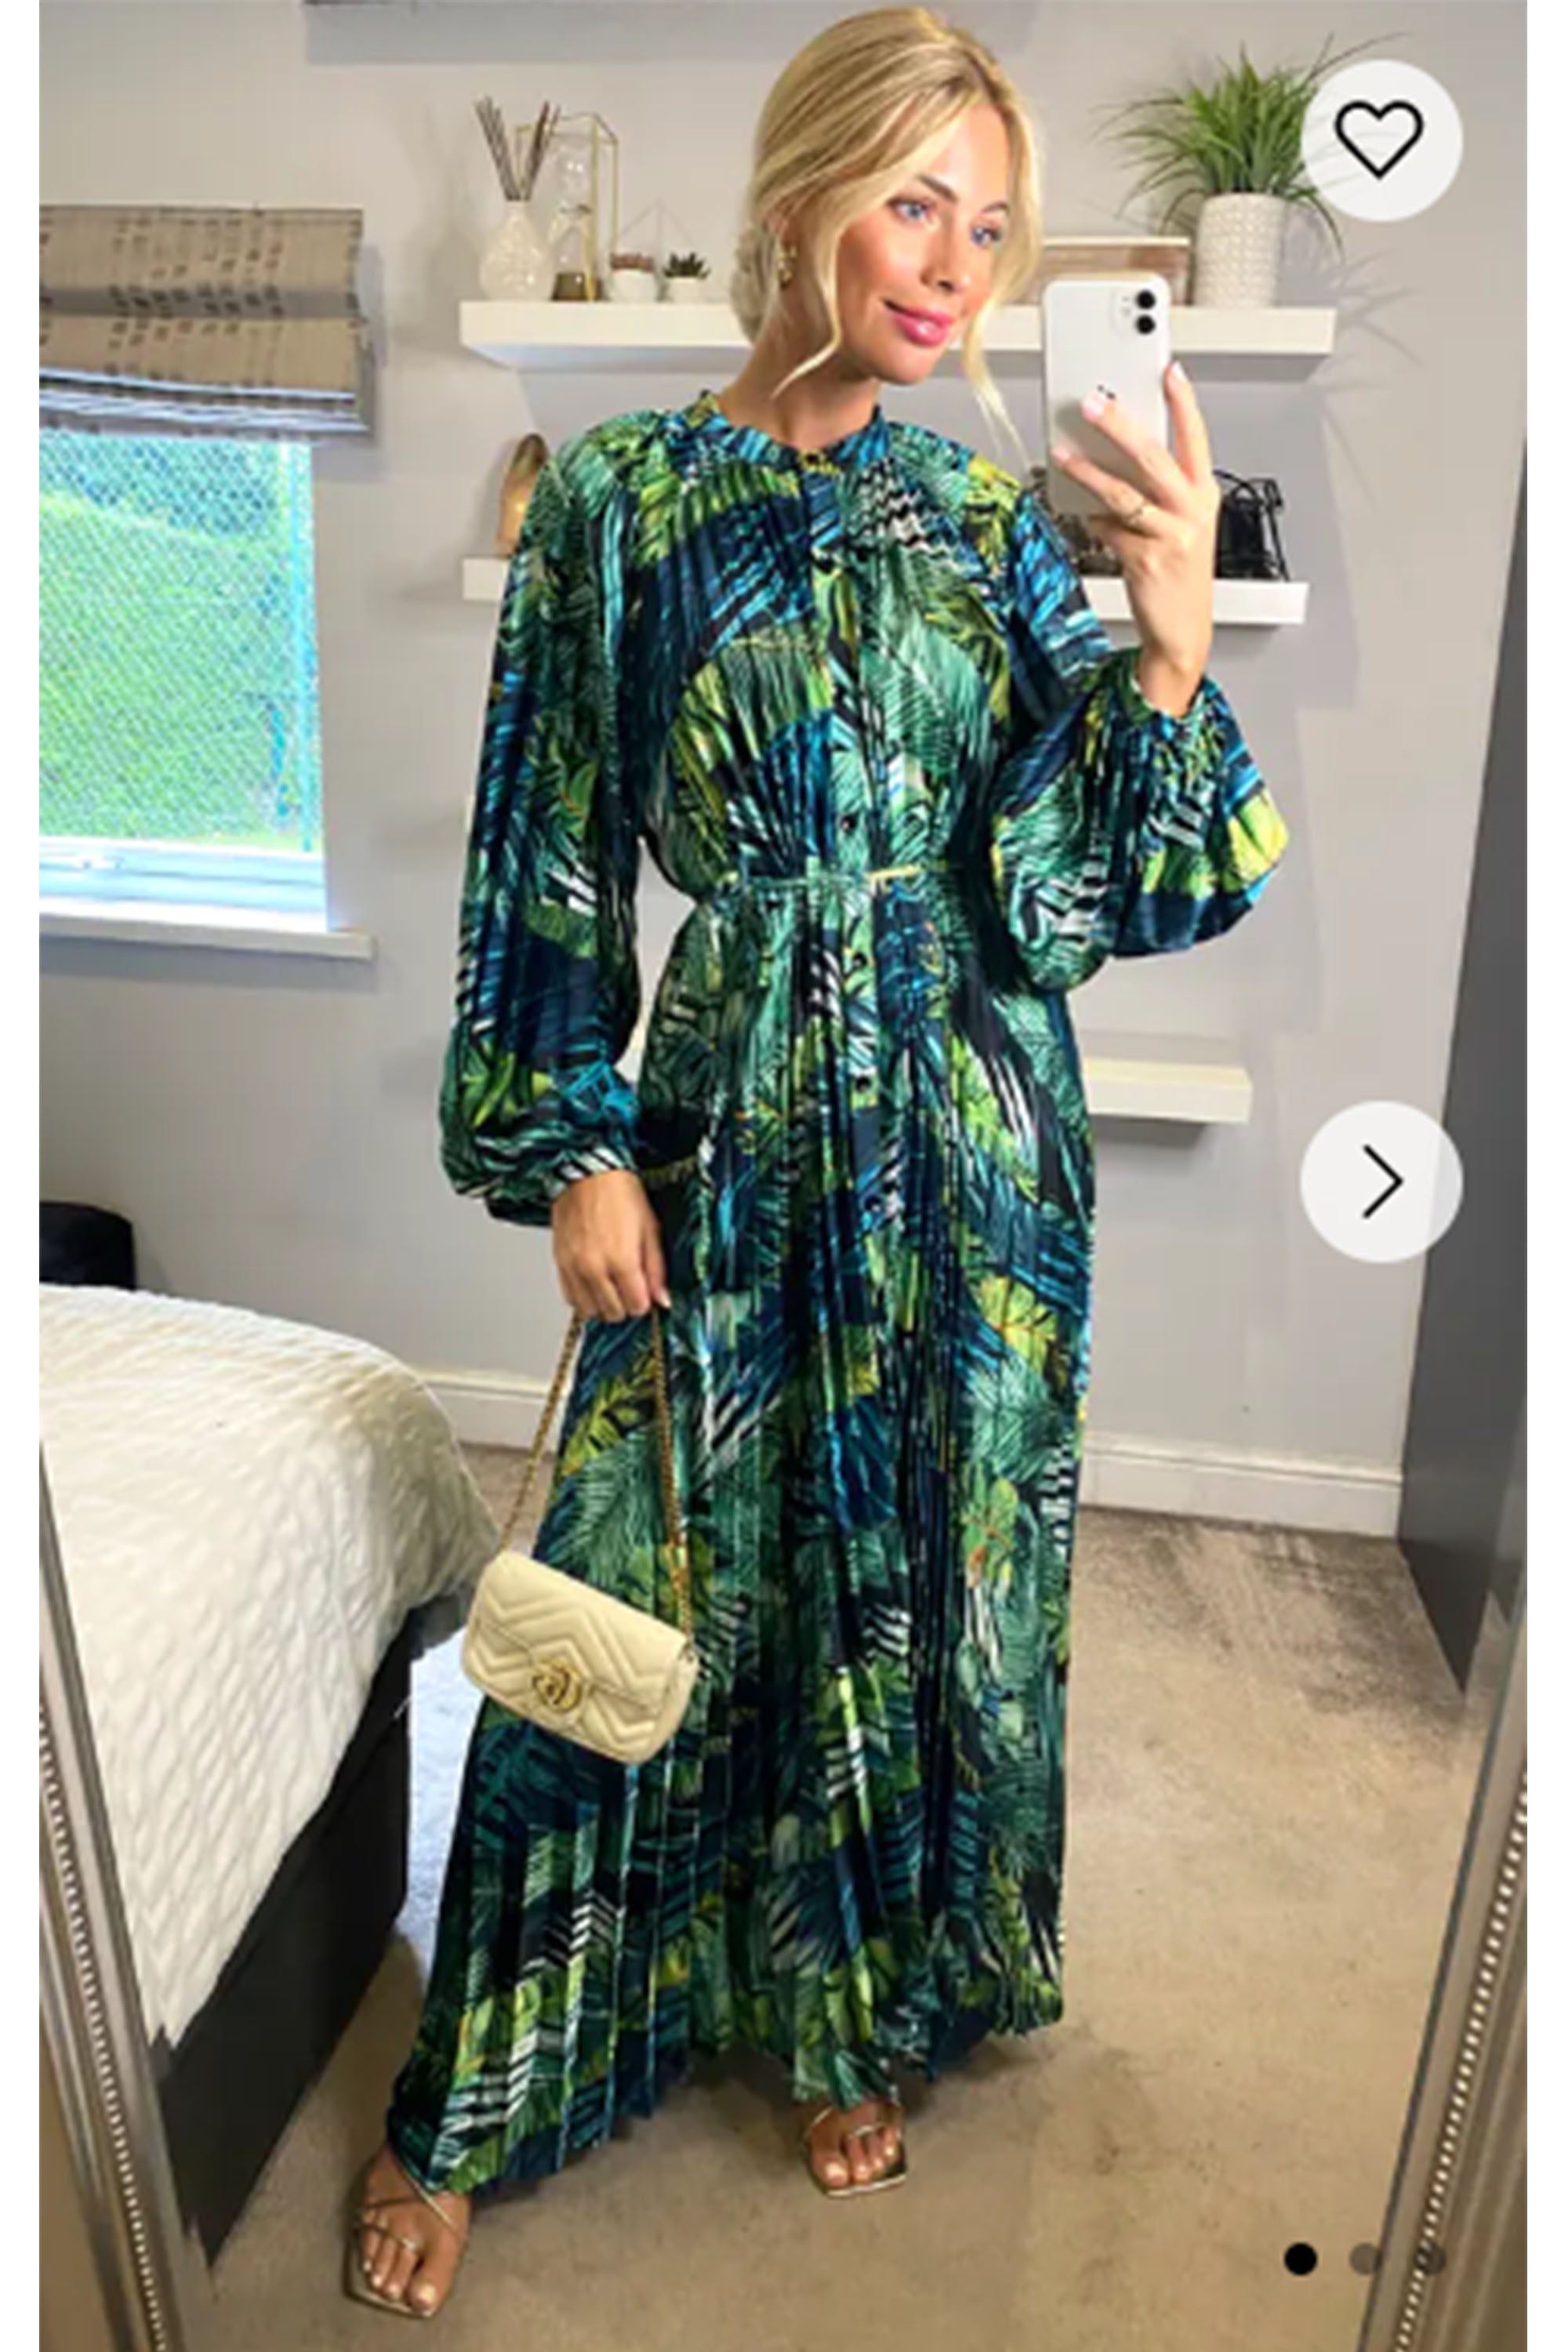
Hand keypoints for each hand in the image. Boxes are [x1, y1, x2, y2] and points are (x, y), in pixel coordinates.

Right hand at [550, 1169, 670, 1321]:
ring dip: (604, 1304)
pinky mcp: (559, 1264)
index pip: (637, 1307)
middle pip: (614, 1313)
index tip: (645, 1289)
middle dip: (626, 1303)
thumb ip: (656, 1269)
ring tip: (611, 1285)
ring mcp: (574, 1268)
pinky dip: (583, 1297)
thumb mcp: (650, 1228)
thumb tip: (662, 1298)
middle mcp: (594, 1268)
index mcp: (621, 1261)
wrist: (587, 1173)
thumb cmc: (620, 1193)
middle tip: (630, 1285)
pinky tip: (593, 1282)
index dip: (644, 1301)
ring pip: (590, 1311)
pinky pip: (570, 1298)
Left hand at [1050, 358, 1220, 697]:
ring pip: (1124, 492)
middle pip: (1154, 456)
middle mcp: (1192, 510)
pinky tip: (1084, 517)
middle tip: (1094, 402)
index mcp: (1203, 493)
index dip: (1183, 401)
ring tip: (1064, 455)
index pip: (1195, 437)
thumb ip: (1155, 491)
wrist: (1183, 632)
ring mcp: (1171, 535)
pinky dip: (1093, 523)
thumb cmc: (1177, 575)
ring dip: (1089, 471)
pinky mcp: (1145, 560)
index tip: (1168, 369)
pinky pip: (1109, 530)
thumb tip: (1110, 456)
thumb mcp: (1177, 524)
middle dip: (1121, 424)